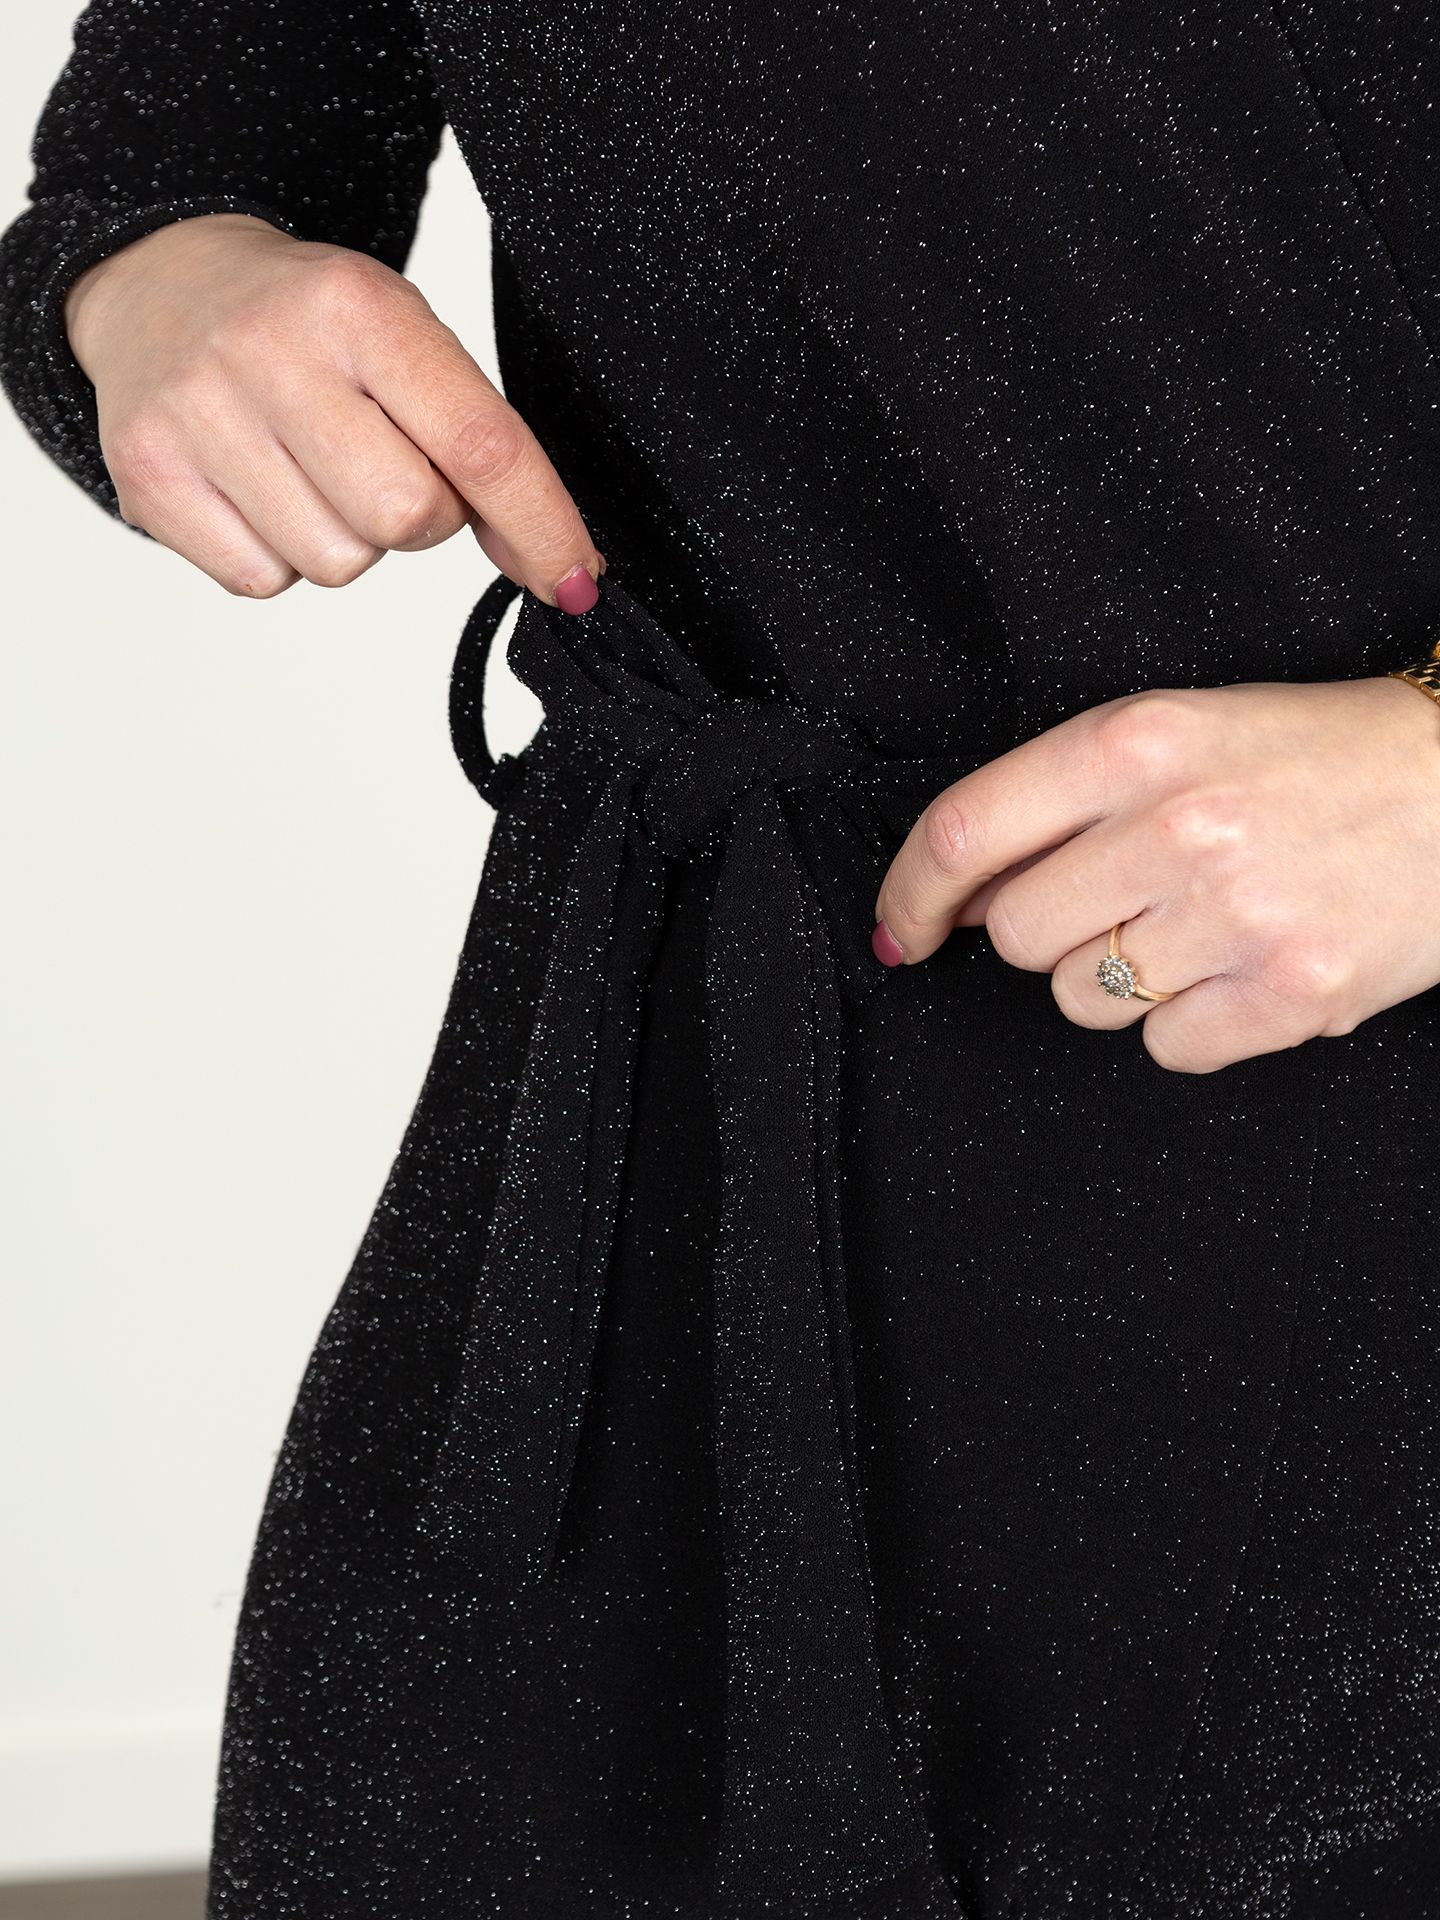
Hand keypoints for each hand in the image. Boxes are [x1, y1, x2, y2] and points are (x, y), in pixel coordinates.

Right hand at [63, 212, 603, 604]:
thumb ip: (476, 440)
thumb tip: (555, 566)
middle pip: (408, 519)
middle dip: (422, 519)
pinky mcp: (148, 476)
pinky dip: (279, 554)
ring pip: (338, 563)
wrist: (161, 283)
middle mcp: (271, 352)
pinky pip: (265, 582)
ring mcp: (200, 416)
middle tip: (384, 464)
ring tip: (309, 466)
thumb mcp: (400, 338)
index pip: (480, 443)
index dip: (541, 525)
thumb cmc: (306, 325)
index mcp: (359, 307)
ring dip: (347, 537)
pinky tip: (258, 486)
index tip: (575, 578)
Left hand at [872, 675, 1439, 1071]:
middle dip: (1047, 930)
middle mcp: (1178, 827)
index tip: (900, 930)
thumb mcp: (1183, 731)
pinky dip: (1191, 1024)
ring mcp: (1237, 917)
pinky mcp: (1291, 995)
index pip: (963, 832)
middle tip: (1119, 898)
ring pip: (1082, 1000)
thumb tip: (965, 894)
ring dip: (1117, 978)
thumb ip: (1065, 798)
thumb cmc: (1321, 754)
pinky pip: (1166, 1049)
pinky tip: (1241, 967)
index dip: (909, 894)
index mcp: (1138, 742)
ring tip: (1197, 925)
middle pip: (1018, 935)